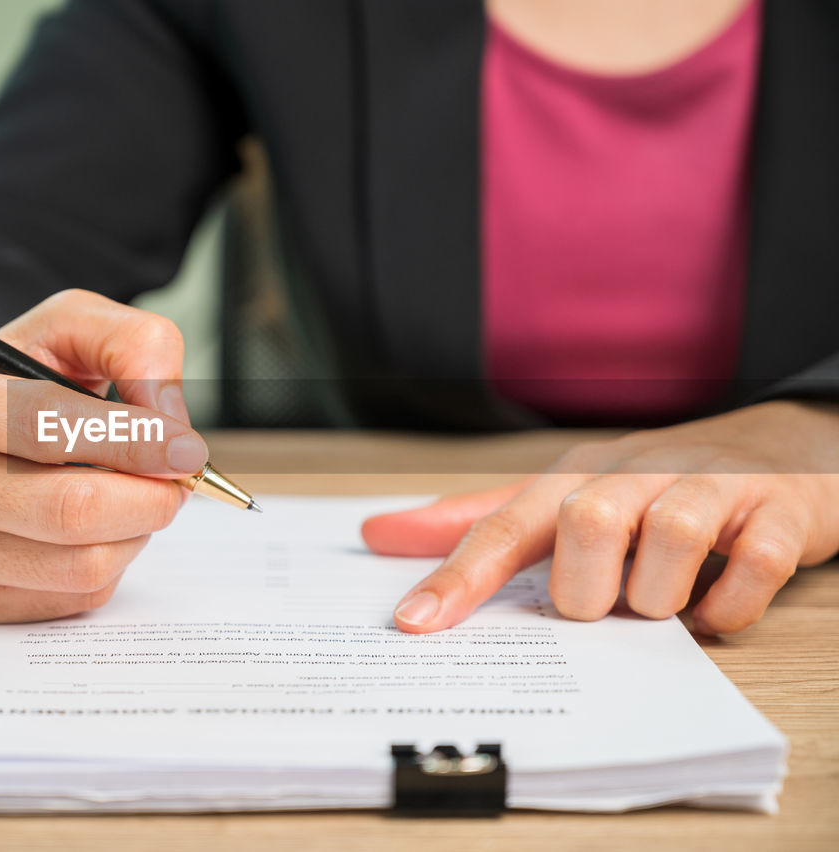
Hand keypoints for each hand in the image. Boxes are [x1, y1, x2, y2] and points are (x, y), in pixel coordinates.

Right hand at [0, 289, 206, 622]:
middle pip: (67, 510)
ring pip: (80, 564)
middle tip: (178, 480)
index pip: (43, 427)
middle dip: (148, 497)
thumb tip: (167, 422)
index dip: (131, 439)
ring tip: (135, 497)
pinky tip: (99, 528)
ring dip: (136, 532)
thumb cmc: (19, 379)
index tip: (184, 445)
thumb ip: (132, 344)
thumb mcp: (70, 326)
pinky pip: (73, 596)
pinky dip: (112, 562)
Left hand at [362, 401, 838, 634]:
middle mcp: (637, 473)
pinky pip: (755, 563)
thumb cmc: (649, 486)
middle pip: (585, 522)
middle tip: (598, 611)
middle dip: (583, 589)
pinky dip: (728, 605)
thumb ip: (476, 523)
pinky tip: (711, 611)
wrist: (780, 448)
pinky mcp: (780, 512)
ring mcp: (713, 488)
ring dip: (656, 595)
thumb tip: (379, 535)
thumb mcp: (560, 496)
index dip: (458, 574)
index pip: (505, 524)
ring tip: (658, 609)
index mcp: (576, 477)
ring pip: (670, 534)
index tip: (414, 623)